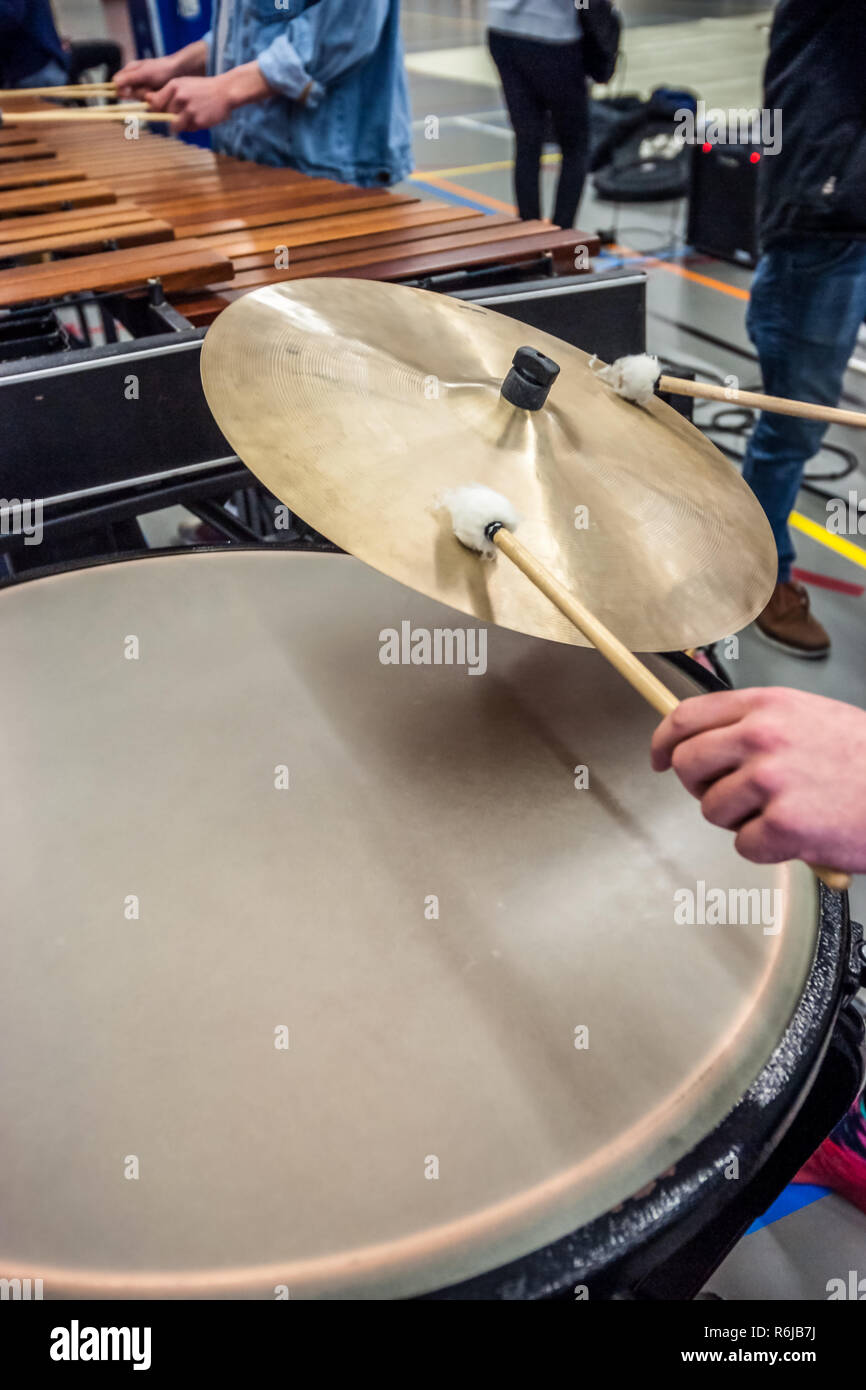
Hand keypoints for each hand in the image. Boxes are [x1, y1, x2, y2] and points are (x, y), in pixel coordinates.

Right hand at [115, 57, 179, 96]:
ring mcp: (143, 89)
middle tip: (149, 86)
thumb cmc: (161, 69)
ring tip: (156, 88)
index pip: (117, 84)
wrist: (180, 72)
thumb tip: (114, 84)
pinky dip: (155, 100)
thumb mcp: (143, 73)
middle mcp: (135, 81)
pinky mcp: (151, 97)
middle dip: (139, 93)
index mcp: (129, 71)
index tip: (128, 93)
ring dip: (148, 96)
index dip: (121, 90)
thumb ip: (129, 78)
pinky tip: (160, 93)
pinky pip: (149, 104)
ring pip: (140, 99)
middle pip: (129, 94)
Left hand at [146, 64, 272, 131]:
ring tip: (190, 118)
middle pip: (164, 116)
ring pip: (174, 126)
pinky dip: (192, 127)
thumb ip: (167, 93)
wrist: (225, 91)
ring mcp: (188, 110)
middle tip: (181, 114)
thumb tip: (148, 101)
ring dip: (180, 125)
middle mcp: (179, 97)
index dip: (153, 110)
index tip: (156, 112)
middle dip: (170, 118)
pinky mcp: (197, 121)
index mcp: (174, 86)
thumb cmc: (202, 89)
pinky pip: (188, 129)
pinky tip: (200, 118)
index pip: (155, 102)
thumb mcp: (184, 84)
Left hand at [651, 687, 865, 872]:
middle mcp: (761, 737)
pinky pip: (745, 846)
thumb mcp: (810, 717)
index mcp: (766, 706)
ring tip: (782, 813)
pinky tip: (799, 834)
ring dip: (739, 821)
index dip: (663, 742)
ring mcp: (770, 781)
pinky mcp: (782, 825)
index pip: (686, 718)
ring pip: (713, 810)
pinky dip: (768, 849)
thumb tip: (713, 740)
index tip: (658, 758)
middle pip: (686, 765)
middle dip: (700, 786)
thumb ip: (759, 723)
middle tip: (729, 796)